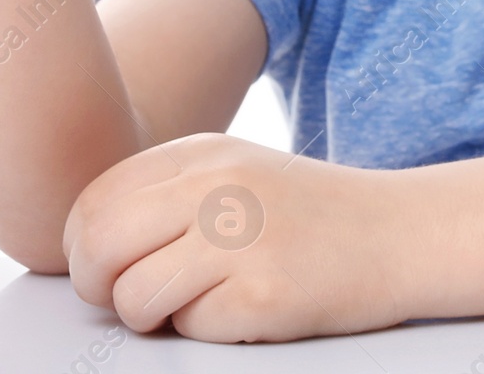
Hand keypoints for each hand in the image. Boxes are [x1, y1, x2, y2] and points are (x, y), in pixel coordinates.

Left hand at [63, 133, 411, 342]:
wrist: (400, 232)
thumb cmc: (310, 213)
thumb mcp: (233, 172)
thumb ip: (165, 193)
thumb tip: (88, 244)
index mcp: (199, 153)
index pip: (93, 200)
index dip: (83, 249)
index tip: (107, 269)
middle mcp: (214, 185)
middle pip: (98, 244)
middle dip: (98, 286)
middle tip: (129, 298)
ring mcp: (240, 236)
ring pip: (133, 296)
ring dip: (152, 316)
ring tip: (193, 303)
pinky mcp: (263, 291)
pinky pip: (190, 329)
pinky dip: (206, 331)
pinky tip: (243, 307)